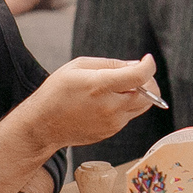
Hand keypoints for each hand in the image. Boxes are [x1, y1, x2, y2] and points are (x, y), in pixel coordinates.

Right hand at [18, 55, 158, 149]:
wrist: (43, 125)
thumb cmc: (56, 93)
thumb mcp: (78, 67)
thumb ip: (110, 64)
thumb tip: (134, 65)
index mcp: (100, 86)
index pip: (140, 77)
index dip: (148, 66)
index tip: (146, 60)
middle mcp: (110, 107)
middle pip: (150, 95)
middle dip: (148, 81)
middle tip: (135, 75)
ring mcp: (112, 123)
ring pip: (142, 106)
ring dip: (137, 95)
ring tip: (117, 88)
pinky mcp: (111, 132)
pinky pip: (128, 116)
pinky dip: (125, 106)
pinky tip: (105, 102)